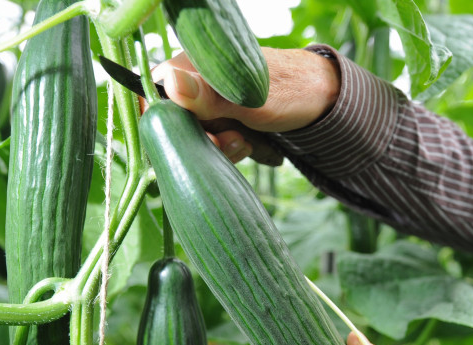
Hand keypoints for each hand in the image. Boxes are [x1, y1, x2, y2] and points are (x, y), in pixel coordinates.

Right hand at [151, 48, 339, 162]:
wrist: (320, 100)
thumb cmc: (288, 89)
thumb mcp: (246, 98)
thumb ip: (207, 95)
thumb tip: (170, 83)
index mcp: (188, 67)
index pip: (152, 98)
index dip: (163, 126)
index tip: (187, 141)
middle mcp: (191, 83)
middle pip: (172, 123)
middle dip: (196, 141)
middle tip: (227, 142)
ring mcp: (205, 102)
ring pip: (192, 136)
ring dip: (214, 148)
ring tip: (241, 142)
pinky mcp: (219, 117)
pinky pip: (209, 140)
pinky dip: (224, 149)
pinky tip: (245, 144)